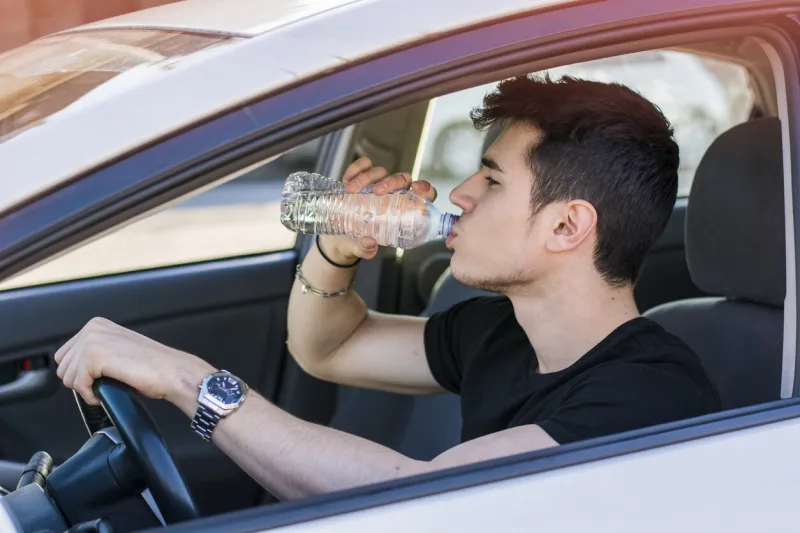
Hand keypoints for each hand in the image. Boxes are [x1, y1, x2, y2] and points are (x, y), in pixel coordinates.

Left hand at [54, 317, 214, 414]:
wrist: (170, 371)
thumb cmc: (152, 366)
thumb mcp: (117, 350)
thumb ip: (95, 352)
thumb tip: (74, 370)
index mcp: (97, 325)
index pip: (64, 355)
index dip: (79, 373)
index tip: (97, 378)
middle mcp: (92, 328)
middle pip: (63, 367)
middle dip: (80, 382)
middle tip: (102, 384)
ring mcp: (92, 340)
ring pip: (67, 377)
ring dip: (85, 389)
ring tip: (106, 387)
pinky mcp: (95, 356)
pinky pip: (78, 385)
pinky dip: (89, 396)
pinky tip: (104, 393)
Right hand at [319, 156, 438, 261]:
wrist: (336, 239)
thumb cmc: (356, 244)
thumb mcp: (360, 249)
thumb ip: (365, 249)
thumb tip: (369, 243)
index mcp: (402, 213)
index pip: (423, 197)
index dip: (425, 189)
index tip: (416, 188)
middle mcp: (393, 196)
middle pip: (403, 179)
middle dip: (392, 181)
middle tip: (377, 192)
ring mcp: (377, 186)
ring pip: (382, 171)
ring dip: (368, 177)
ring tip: (352, 190)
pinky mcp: (361, 179)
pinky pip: (364, 165)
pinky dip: (357, 168)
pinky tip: (347, 180)